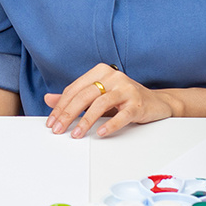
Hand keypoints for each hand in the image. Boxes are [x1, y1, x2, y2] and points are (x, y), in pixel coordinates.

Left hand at [44, 64, 177, 137]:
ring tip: (76, 134)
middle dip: (68, 114)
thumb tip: (48, 99)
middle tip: (58, 129)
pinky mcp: (138, 103)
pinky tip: (101, 133)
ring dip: (85, 121)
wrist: (156, 102)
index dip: (60, 106)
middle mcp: (113, 76)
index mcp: (100, 71)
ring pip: (100, 104)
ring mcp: (126, 89)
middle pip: (84, 95)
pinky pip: (122, 114)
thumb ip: (74, 97)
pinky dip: (110, 124)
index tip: (52, 121)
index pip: (74, 89)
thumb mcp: (97, 96)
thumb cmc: (124, 98)